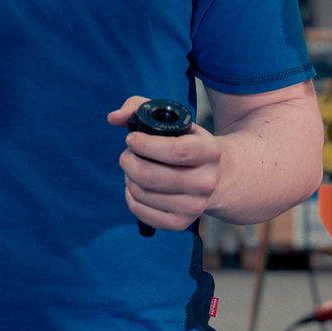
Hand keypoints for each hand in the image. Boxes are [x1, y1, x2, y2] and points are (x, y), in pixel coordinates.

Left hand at [108, 95, 221, 232]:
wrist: (218, 176)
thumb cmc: (187, 142)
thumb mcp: (174, 119)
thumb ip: (140, 107)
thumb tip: (113, 118)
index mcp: (209, 152)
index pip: (174, 151)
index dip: (145, 145)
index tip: (131, 139)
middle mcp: (205, 182)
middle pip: (152, 176)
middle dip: (129, 162)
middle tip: (128, 154)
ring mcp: (194, 206)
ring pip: (143, 194)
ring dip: (128, 178)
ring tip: (134, 168)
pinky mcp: (181, 223)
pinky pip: (141, 212)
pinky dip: (130, 197)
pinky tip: (136, 186)